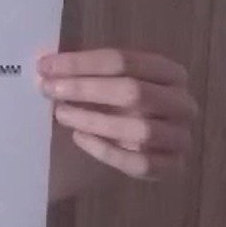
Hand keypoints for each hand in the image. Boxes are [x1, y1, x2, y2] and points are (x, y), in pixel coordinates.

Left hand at [37, 48, 197, 181]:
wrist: (146, 134)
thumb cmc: (120, 94)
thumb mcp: (106, 75)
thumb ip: (80, 67)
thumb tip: (44, 62)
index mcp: (167, 70)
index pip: (122, 60)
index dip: (80, 62)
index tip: (45, 66)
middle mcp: (182, 102)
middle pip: (133, 92)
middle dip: (84, 89)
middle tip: (49, 90)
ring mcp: (180, 137)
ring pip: (140, 130)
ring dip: (93, 121)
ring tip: (61, 114)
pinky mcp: (173, 167)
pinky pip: (140, 163)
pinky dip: (106, 151)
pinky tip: (79, 138)